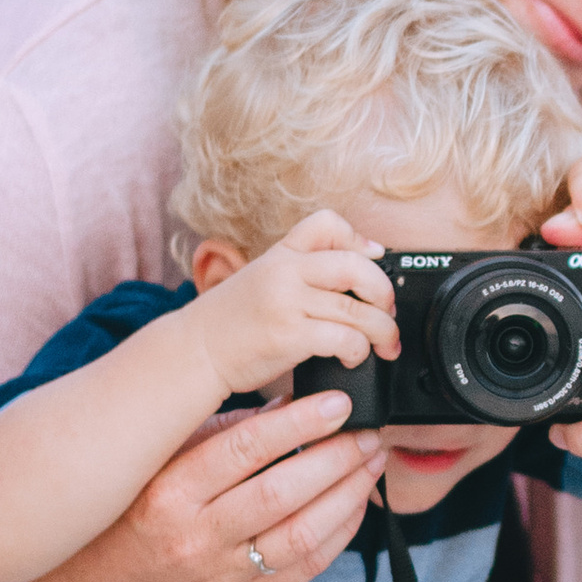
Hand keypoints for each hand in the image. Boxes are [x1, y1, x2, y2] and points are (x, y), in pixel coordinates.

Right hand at [53, 393, 388, 581]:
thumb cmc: (125, 511)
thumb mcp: (157, 461)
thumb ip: (221, 433)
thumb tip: (290, 401)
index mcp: (168, 493)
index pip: (245, 450)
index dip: (299, 423)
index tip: (338, 403)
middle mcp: (193, 538)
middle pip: (282, 493)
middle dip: (336, 458)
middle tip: (367, 432)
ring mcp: (219, 576)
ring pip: (302, 535)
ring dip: (348, 495)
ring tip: (371, 462)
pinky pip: (303, 570)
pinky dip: (339, 535)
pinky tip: (356, 505)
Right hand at [194, 211, 394, 399]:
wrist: (193, 352)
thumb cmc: (229, 323)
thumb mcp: (261, 281)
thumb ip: (298, 274)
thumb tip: (350, 282)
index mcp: (280, 255)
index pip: (327, 223)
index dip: (358, 239)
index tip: (374, 259)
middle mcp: (285, 273)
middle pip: (356, 267)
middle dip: (384, 292)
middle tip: (387, 311)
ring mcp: (286, 303)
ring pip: (358, 309)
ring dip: (382, 331)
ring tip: (385, 344)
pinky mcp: (289, 336)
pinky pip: (344, 338)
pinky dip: (359, 351)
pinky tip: (353, 358)